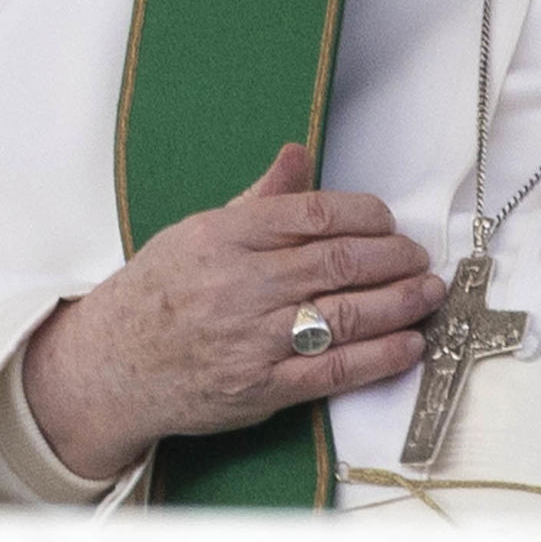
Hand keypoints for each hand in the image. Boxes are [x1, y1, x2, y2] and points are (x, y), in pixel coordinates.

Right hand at [21, 144, 445, 482]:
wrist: (112, 367)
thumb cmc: (160, 293)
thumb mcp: (200, 231)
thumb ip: (260, 198)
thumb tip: (299, 153)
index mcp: (226, 237)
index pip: (313, 215)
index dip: (365, 215)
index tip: (388, 219)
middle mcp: (241, 286)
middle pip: (338, 263)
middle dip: (393, 258)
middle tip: (419, 256)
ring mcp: (252, 340)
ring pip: (344, 316)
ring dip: (399, 304)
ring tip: (428, 293)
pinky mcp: (261, 388)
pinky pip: (333, 371)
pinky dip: (379, 357)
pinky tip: (408, 344)